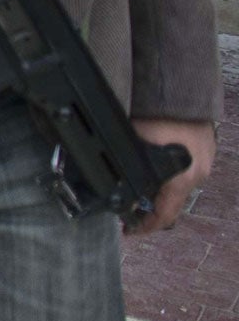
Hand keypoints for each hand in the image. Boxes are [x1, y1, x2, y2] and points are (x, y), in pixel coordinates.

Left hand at [126, 119, 215, 233]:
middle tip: (129, 211)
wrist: (180, 89)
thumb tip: (116, 188)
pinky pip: (186, 170)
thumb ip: (130, 168)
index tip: (130, 231)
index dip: (146, 227)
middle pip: (174, 202)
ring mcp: (205, 161)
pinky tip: (154, 169)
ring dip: (160, 190)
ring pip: (179, 186)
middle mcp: (199, 173)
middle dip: (151, 209)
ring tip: (138, 191)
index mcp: (183, 178)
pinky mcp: (204, 149)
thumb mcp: (135, 144)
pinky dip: (170, 175)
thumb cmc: (157, 112)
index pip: (165, 215)